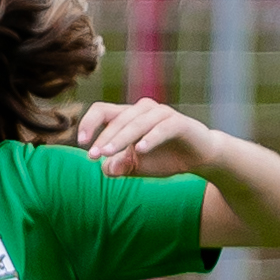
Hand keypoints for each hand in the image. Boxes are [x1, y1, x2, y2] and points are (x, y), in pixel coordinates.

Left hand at [76, 97, 227, 179]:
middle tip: (94, 156)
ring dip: (121, 138)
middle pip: (117, 118)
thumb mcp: (136, 167)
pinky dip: (150, 138)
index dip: (89, 124)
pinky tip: (140, 150)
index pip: (102, 111)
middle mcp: (143, 110)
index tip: (82, 143)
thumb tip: (105, 169)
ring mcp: (162, 114)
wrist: (198, 158)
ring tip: (108, 153)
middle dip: (103, 138)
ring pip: (136, 122)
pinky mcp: (179, 123)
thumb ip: (119, 167)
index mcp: (128, 116)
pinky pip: (162, 128)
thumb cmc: (163, 158)